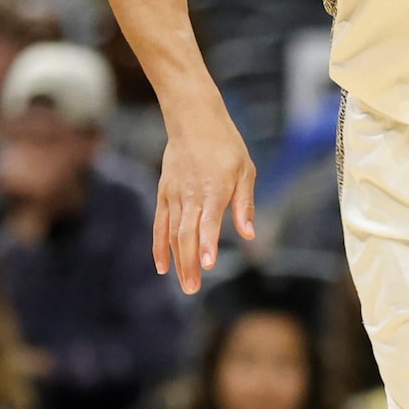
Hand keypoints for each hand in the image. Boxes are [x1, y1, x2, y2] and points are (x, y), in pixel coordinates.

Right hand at [153, 104, 254, 292]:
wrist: (193, 119)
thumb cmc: (225, 145)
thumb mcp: (245, 170)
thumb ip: (244, 204)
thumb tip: (249, 234)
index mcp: (214, 189)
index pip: (208, 222)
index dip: (208, 244)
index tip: (208, 265)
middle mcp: (191, 195)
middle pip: (187, 234)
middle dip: (190, 263)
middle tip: (193, 289)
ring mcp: (174, 195)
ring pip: (172, 234)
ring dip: (178, 261)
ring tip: (184, 285)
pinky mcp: (164, 194)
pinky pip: (160, 224)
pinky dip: (159, 246)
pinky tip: (162, 266)